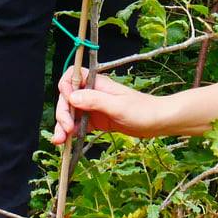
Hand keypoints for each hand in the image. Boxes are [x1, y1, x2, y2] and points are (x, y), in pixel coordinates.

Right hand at [51, 66, 175, 143]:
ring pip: (71, 113)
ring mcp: (94, 107)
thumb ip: (94, 100)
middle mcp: (93, 93)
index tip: (68, 103)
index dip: (66, 88)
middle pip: (68, 98)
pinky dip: (72, 132)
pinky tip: (69, 141)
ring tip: (60, 141)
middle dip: (62, 113)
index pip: (72, 77)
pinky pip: (79, 124)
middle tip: (66, 130)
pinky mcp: (97, 120)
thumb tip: (72, 97)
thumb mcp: (118, 106)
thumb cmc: (142, 110)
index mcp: (98, 83)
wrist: (158, 122)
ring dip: (63, 125)